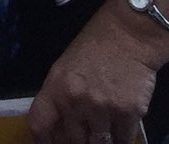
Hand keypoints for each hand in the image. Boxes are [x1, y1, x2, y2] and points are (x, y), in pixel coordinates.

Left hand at [28, 11, 157, 142]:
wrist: (129, 35)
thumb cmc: (95, 48)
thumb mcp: (66, 68)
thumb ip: (60, 98)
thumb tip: (60, 128)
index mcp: (56, 87)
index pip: (40, 123)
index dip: (43, 141)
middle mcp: (76, 100)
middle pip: (72, 142)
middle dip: (78, 142)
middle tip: (85, 136)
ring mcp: (103, 109)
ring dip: (100, 142)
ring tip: (102, 133)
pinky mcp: (128, 114)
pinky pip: (123, 141)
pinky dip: (121, 139)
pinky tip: (120, 131)